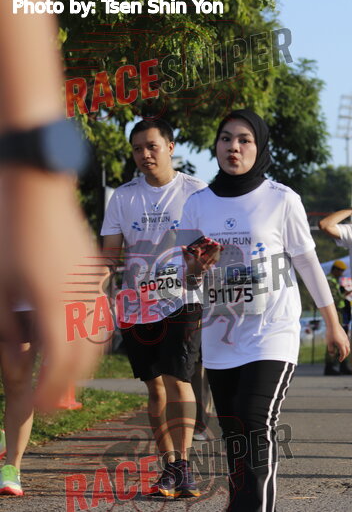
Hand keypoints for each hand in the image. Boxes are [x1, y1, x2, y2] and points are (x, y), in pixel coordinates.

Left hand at [0, 169, 104, 410]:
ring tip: (62, 373)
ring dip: (83, 361)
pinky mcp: (92, 272)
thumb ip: (6, 332)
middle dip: (68, 382)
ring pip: (98, 337)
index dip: (47, 391)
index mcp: (54, 306)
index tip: (35, 406)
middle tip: (49, 398)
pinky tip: (75, 336)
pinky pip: (100, 314)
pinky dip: (91, 336)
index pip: (58, 365)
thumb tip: (17, 362)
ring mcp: (91, 285)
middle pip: (85, 356)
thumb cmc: (8, 234)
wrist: (36, 187)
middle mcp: (81, 300)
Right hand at [182, 238, 221, 274]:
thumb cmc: (191, 267)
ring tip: (218, 246)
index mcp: (195, 262)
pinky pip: (214, 261)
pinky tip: (219, 251)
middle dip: (211, 250)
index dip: (197, 251)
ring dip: (216, 252)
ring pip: (212, 258)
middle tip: (214, 244)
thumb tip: (182, 246)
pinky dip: (217, 255)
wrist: (195, 277)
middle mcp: (201, 264)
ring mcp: (206, 266)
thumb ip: (185, 253)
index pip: (196, 255)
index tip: (198, 246)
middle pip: (207, 256)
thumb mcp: (187, 260)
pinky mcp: (210, 266)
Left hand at [326, 323, 349, 360]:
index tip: (339, 360)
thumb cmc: (330, 333)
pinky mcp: (345, 335)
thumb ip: (330, 350)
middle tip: (341, 358)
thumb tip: (332, 355)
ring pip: (348, 346)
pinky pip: (347, 342)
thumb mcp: (329, 343)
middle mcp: (345, 342)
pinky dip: (345, 346)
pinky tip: (341, 345)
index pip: (343, 353)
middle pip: (348, 351)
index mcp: (342, 344)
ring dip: (346, 350)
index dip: (342, 358)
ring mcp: (346, 338)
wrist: (333, 324)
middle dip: (345, 355)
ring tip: (341, 352)